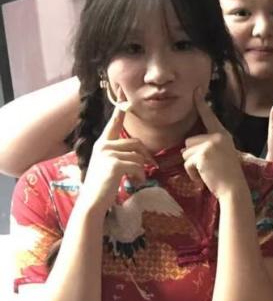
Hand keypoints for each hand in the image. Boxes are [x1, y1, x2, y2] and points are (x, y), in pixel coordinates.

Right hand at [79, 96, 154, 210]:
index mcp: (101, 144)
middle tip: (152, 165)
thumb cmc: (102, 185)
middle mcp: (103, 146)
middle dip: (146, 155)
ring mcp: (108, 154)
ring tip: (138, 178)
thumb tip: (139, 152)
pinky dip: (140, 175)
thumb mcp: (108, 165)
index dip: (120, 111)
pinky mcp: (114, 164)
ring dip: (142, 168)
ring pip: (138, 156)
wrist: (92, 201)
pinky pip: (137, 165)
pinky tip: (135, 182)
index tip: (125, 98)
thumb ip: (118, 154)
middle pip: (136, 143)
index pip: (113, 124)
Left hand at [181, 88, 245, 199]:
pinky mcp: (203, 154)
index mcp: (222, 134)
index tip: (196, 89)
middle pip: (189, 141)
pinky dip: (192, 173)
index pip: (209, 116)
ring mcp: (210, 144)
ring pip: (185, 152)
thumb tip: (189, 146)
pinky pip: (187, 163)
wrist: (234, 190)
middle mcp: (217, 136)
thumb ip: (210, 146)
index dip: (201, 102)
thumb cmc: (228, 177)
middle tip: (208, 168)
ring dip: (191, 166)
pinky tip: (203, 178)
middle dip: (193, 157)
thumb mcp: (222, 155)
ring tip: (206, 173)